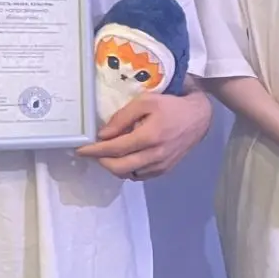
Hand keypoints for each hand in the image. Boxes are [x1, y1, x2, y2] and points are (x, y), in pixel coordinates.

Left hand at [77, 90, 212, 179]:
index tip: (80, 149)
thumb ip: (122, 117)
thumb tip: (103, 135)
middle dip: (102, 161)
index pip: (115, 149)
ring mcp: (161, 165)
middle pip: (119, 167)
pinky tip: (127, 158)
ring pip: (128, 174)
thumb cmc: (170, 106)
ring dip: (114, 166)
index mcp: (150, 136)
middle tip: (94, 152)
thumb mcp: (145, 101)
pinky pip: (140, 176)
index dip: (94, 150)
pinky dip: (128, 170)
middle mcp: (155, 155)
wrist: (198, 118)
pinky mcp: (165, 170)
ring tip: (110, 153)